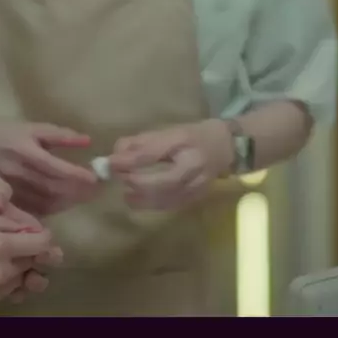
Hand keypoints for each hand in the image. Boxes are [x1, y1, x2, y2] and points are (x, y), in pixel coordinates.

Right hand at [0, 120, 99, 214]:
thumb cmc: (3, 132)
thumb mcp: (31, 127)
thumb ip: (60, 135)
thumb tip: (88, 141)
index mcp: (26, 151)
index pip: (56, 167)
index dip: (77, 175)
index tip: (95, 179)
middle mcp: (19, 172)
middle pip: (53, 187)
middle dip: (77, 191)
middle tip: (96, 191)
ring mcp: (12, 189)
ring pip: (45, 201)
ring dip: (68, 201)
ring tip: (84, 198)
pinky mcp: (6, 199)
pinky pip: (33, 208)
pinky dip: (52, 208)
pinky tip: (64, 203)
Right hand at [0, 212, 54, 314]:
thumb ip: (1, 222)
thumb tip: (26, 227)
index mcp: (0, 247)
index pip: (41, 244)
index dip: (44, 237)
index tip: (36, 233)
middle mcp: (4, 273)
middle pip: (35, 264)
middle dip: (34, 254)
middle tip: (20, 244)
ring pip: (24, 280)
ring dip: (22, 270)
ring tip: (3, 260)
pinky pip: (8, 292)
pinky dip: (7, 282)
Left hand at [110, 120, 234, 209]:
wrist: (227, 148)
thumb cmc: (194, 136)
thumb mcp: (169, 131)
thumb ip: (142, 142)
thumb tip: (115, 154)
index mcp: (185, 143)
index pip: (152, 153)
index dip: (128, 160)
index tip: (110, 163)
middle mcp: (194, 168)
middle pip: (159, 182)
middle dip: (134, 181)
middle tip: (119, 177)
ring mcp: (196, 186)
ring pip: (163, 198)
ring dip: (139, 195)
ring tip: (126, 188)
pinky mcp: (195, 199)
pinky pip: (167, 206)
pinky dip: (148, 204)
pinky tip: (137, 198)